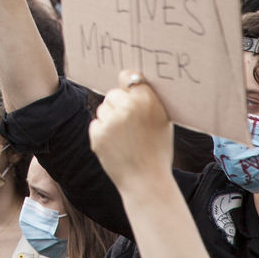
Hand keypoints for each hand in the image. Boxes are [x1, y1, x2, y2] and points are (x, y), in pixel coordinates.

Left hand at [89, 71, 174, 190]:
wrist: (146, 182)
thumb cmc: (156, 151)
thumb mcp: (162, 121)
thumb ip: (148, 101)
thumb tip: (133, 82)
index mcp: (147, 101)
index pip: (129, 76)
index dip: (127, 84)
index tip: (127, 88)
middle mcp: (128, 107)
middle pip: (113, 94)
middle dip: (117, 106)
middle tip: (129, 124)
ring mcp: (111, 121)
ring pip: (102, 109)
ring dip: (109, 120)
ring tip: (125, 138)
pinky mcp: (97, 134)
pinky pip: (96, 124)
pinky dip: (102, 133)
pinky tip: (116, 146)